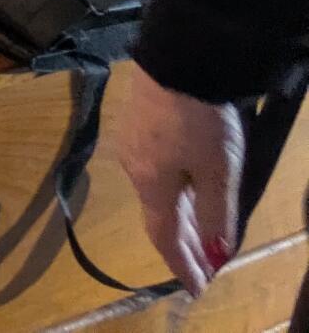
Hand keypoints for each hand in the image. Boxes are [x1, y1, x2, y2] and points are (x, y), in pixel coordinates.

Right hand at [105, 68, 243, 294]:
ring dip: (179, 219)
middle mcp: (134, 170)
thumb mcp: (219, 173)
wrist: (176, 61)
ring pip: (156, 193)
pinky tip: (185, 190)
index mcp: (152, 186)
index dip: (181, 265)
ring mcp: (130, 145)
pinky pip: (153, 171)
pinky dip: (172, 192)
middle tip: (204, 268)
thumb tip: (216, 253)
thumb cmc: (200, 122)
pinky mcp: (135, 124)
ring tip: (201, 235)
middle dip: (184, 245)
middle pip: (159, 217)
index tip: (196, 288)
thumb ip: (217, 215)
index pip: (164, 238)